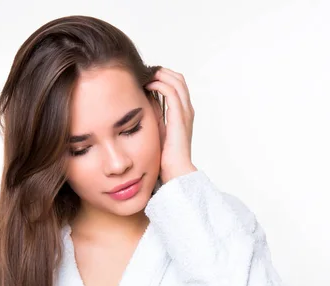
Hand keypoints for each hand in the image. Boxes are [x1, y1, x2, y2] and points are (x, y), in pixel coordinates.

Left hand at [145, 67, 197, 183]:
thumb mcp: (157, 130)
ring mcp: (185, 112)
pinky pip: (171, 92)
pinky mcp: (179, 116)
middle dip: (162, 72)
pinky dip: (160, 84)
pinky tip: (148, 85)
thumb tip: (141, 103)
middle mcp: (187, 110)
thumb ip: (154, 116)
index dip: (164, 77)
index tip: (147, 76)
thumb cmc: (165, 155)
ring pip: (177, 81)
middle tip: (145, 71)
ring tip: (145, 74)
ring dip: (160, 74)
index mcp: (183, 113)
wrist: (175, 170)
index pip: (177, 86)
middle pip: (179, 79)